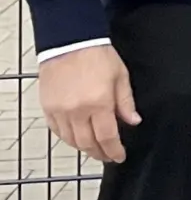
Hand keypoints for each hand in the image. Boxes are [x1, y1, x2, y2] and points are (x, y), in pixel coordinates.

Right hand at [40, 44, 138, 163]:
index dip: (114, 151)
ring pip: (70, 140)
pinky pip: (57, 130)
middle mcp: (76, 111)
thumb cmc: (98, 56)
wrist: (70, 42)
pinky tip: (76, 138)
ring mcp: (59, 110)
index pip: (107, 137)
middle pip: (87, 143)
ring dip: (83, 148)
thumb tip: (134, 122)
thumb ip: (126, 102)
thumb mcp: (120, 77)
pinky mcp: (47, 107)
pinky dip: (67, 138)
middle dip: (99, 153)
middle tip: (108, 156)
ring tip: (94, 149)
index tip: (119, 157)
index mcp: (98, 103)